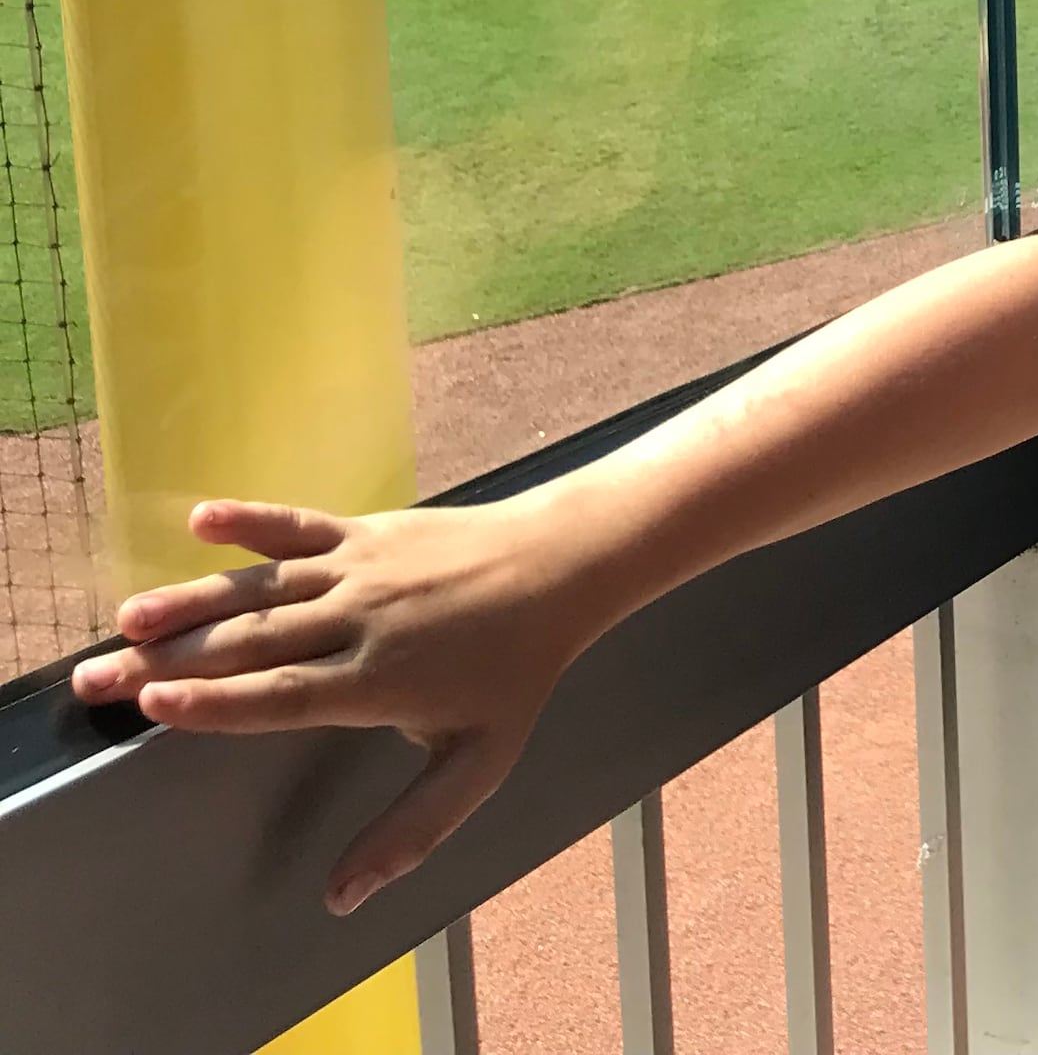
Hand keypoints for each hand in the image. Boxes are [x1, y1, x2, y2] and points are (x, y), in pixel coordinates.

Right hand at [71, 496, 606, 914]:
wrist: (562, 566)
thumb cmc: (517, 672)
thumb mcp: (479, 763)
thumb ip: (412, 830)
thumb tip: (345, 897)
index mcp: (378, 680)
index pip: (282, 695)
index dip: (217, 702)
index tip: (155, 704)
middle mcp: (360, 620)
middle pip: (250, 644)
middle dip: (168, 662)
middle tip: (95, 679)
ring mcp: (360, 569)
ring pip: (261, 588)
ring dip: (189, 602)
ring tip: (127, 621)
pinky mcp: (366, 531)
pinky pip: (300, 525)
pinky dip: (252, 519)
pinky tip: (201, 519)